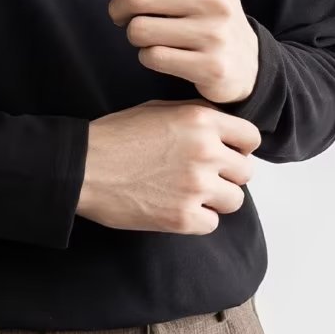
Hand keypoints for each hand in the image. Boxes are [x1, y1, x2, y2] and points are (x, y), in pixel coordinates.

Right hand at [76, 99, 260, 234]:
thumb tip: (225, 127)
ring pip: (234, 200)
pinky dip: (197, 220)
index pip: (251, 138)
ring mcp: (196, 187)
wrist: (83, 168)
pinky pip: (212, 224)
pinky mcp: (182, 217)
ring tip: (190, 196)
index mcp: (202, 121)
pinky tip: (176, 210)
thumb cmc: (115, 136)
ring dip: (216, 200)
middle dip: (227, 176)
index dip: (240, 148)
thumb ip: (197, 115)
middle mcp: (205, 152)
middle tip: (202, 179)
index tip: (227, 156)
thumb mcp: (159, 109)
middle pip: (245, 172)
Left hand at [88, 0, 258, 104]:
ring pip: (140, 29)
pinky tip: (161, 56)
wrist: (250, 65)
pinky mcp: (209, 67)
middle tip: (120, 16)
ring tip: (147, 37)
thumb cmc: (212, 19)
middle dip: (117, 8)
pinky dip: (147, 57)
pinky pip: (152, 57)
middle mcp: (216, 0)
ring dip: (134, 35)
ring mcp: (214, 35)